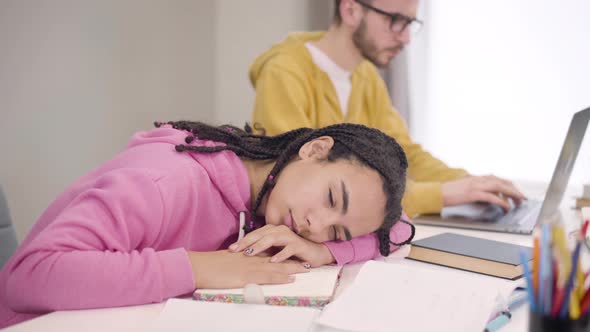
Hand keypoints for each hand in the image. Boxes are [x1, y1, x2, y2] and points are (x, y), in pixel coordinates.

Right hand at [186, 250, 308, 288]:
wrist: (200, 266)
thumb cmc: (209, 265)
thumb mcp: (226, 259)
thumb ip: (237, 260)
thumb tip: (242, 262)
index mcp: (246, 254)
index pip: (267, 252)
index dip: (280, 253)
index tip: (292, 253)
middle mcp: (251, 258)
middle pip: (276, 257)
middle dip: (291, 259)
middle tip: (305, 260)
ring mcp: (251, 266)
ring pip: (276, 266)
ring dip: (292, 267)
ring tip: (305, 269)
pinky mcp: (248, 276)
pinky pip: (268, 276)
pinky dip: (281, 277)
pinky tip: (291, 278)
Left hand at [228, 224, 334, 266]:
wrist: (313, 253)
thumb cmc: (290, 251)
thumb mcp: (273, 250)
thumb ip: (261, 249)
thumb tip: (242, 254)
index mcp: (272, 231)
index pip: (254, 234)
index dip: (242, 241)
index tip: (230, 249)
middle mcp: (279, 231)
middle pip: (261, 235)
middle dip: (247, 242)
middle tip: (235, 250)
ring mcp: (289, 237)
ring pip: (272, 239)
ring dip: (260, 246)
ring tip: (250, 253)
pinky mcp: (298, 245)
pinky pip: (288, 249)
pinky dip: (280, 254)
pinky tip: (272, 260)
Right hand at [441, 175, 526, 211]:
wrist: (436, 193)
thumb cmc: (447, 192)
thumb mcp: (463, 188)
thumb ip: (474, 188)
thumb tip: (484, 195)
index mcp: (476, 178)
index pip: (497, 179)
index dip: (509, 185)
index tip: (516, 191)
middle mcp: (478, 179)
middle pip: (502, 182)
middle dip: (514, 190)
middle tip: (521, 198)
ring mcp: (476, 185)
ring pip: (500, 187)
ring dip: (512, 194)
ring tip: (518, 202)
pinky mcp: (473, 193)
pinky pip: (492, 197)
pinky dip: (501, 202)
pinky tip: (506, 207)